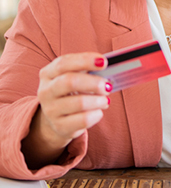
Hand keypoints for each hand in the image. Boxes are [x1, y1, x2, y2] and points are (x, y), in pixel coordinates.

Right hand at [22, 53, 110, 168]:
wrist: (58, 118)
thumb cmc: (71, 92)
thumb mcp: (74, 77)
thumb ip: (87, 69)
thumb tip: (107, 66)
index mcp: (48, 73)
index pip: (64, 63)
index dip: (85, 60)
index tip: (104, 62)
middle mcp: (46, 91)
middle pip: (70, 81)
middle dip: (93, 82)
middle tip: (108, 86)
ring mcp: (51, 110)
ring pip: (79, 102)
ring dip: (98, 100)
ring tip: (105, 100)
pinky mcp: (60, 126)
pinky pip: (84, 120)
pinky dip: (96, 114)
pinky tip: (98, 112)